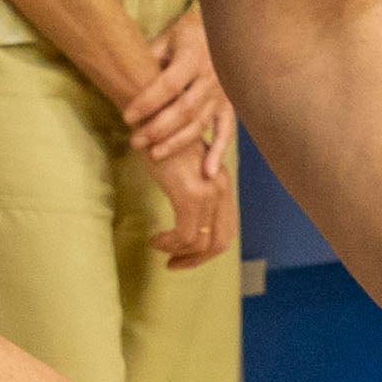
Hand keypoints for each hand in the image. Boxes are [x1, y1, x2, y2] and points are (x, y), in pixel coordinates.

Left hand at [118, 9, 227, 175]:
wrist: (225, 29)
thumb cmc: (188, 33)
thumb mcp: (167, 38)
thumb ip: (151, 58)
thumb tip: (126, 79)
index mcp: (193, 58)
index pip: (168, 85)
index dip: (147, 103)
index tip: (127, 117)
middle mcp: (210, 78)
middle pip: (183, 110)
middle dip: (157, 129)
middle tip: (135, 141)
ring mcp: (222, 94)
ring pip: (200, 124)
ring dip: (177, 142)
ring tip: (155, 154)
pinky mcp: (229, 105)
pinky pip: (226, 131)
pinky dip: (218, 152)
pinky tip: (206, 172)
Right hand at [153, 127, 235, 268]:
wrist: (154, 117)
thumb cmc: (162, 141)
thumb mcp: (183, 169)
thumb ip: (192, 190)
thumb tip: (186, 217)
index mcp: (223, 184)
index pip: (226, 230)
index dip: (207, 250)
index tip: (184, 255)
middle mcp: (222, 189)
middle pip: (220, 241)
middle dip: (197, 259)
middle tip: (174, 264)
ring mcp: (209, 192)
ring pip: (201, 241)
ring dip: (179, 252)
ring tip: (160, 248)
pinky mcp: (190, 194)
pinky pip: (185, 234)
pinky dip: (170, 243)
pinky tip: (156, 239)